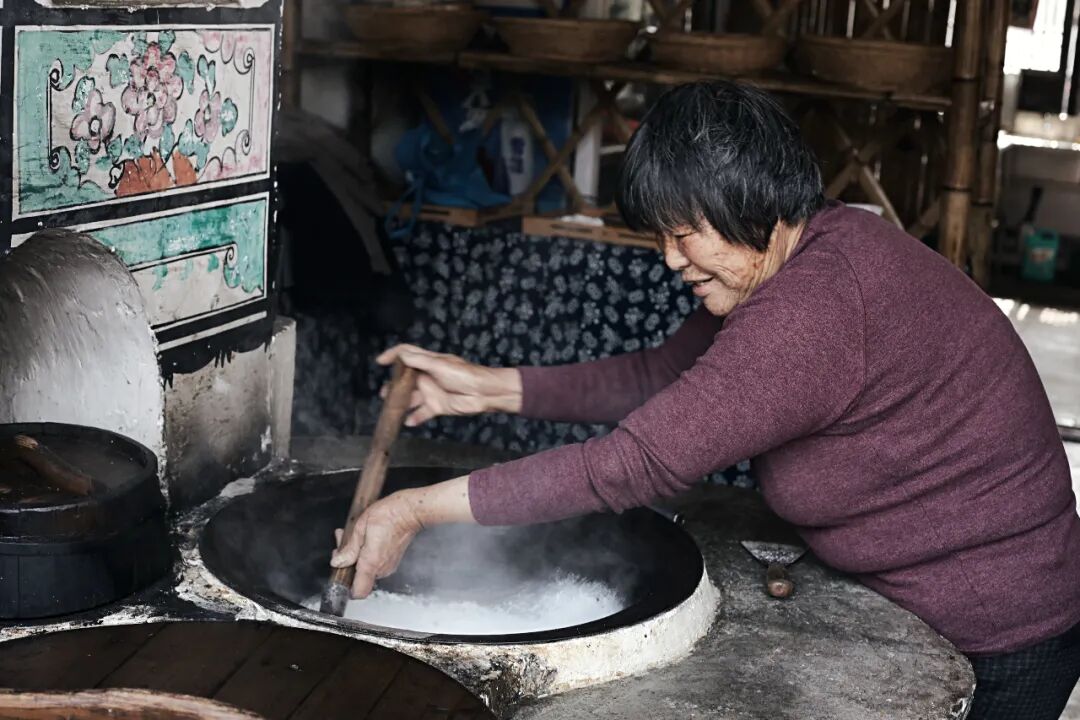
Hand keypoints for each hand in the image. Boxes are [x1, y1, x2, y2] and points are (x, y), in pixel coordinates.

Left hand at [328, 476, 474, 598]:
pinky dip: (366, 555)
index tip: (339, 571)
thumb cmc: (389, 514)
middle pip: (358, 578)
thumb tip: (338, 562)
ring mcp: (388, 566)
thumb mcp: (361, 527)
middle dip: (346, 562)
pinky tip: (365, 539)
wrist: (410, 511)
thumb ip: (349, 548)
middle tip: (341, 543)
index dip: (345, 587)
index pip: (358, 592)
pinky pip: (375, 564)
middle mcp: (381, 569)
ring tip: (353, 536)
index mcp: (371, 562)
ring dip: (356, 556)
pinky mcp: (392, 561)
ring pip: (366, 570)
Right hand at [376, 344, 521, 425]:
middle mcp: (427, 376)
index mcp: (428, 361)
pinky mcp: (437, 406)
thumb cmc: (464, 374)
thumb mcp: (440, 365)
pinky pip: (422, 413)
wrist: (484, 393)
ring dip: (400, 404)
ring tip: (392, 410)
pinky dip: (414, 418)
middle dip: (393, 386)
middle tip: (384, 394)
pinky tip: (408, 421)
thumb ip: (419, 361)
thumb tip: (401, 355)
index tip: (380, 362)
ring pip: (411, 398)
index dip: (392, 355)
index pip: (406, 354)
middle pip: (404, 380)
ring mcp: (431, 392)